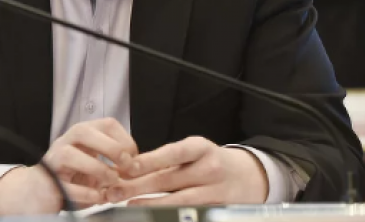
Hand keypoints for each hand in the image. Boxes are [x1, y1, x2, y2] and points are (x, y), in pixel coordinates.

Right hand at [0, 118, 137, 215]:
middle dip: (111, 148)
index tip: (134, 158)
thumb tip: (137, 165)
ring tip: (111, 182)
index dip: (125, 140)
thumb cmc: (71, 177)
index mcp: (82, 135)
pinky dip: (85, 193)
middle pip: (86, 131)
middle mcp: (66, 142)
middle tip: (127, 166)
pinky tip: (98, 198)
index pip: (106, 124)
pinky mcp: (48, 182)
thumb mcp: (95, 164)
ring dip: (97, 169)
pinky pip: (65, 185)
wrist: (39, 192)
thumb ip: (114, 163)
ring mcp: (54, 160)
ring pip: (71, 155)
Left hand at [105, 136, 267, 205]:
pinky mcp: (216, 211)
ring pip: (178, 200)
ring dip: (150, 204)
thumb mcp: (194, 152)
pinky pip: (189, 214)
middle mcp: (209, 169)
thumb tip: (130, 169)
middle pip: (169, 179)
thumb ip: (167, 160)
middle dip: (139, 186)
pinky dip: (169, 215)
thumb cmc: (211, 161)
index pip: (172, 153)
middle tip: (115, 190)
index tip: (127, 167)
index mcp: (201, 148)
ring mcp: (214, 192)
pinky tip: (152, 216)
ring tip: (130, 205)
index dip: (149, 161)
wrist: (249, 177)